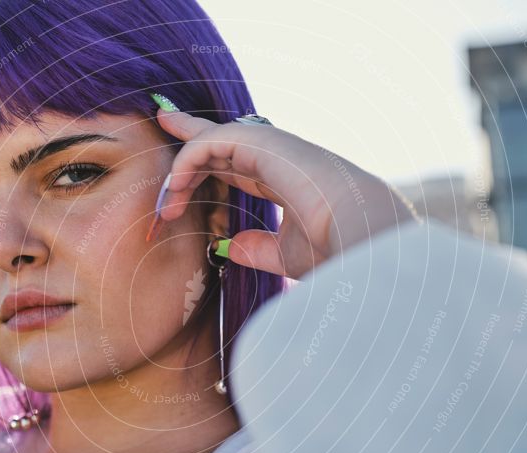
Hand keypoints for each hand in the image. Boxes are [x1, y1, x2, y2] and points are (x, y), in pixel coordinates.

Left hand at [150, 107, 416, 279]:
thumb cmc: (335, 251)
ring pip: (214, 142)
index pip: (237, 166)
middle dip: (191, 135)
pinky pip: (212, 143)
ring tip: (164, 200)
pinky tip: (175, 187)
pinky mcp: (265, 144)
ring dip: (182, 167)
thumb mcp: (285, 255)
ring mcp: (273, 149)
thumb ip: (257, 249)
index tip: (183, 168)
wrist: (361, 241)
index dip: (209, 164)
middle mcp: (278, 159)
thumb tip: (228, 247)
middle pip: (223, 141)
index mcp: (285, 181)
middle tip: (164, 122)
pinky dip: (188, 162)